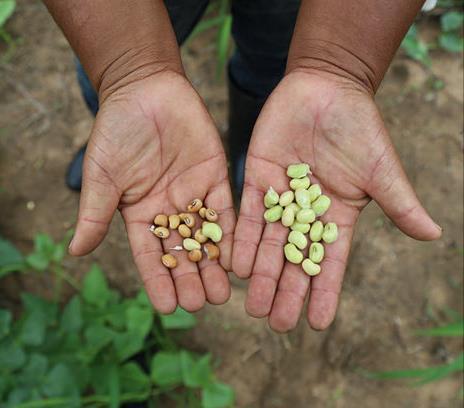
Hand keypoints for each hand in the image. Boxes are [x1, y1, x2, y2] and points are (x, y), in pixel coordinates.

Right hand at [69, 71, 234, 312]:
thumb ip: (95, 211)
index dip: (158, 281)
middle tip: (202, 303)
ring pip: (206, 239)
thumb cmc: (118, 130)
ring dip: (214, 265)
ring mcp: (194, 196)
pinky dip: (231, 234)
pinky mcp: (216, 178)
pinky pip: (225, 211)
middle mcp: (170, 212)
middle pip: (182, 253)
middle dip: (191, 279)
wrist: (146, 91)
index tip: (168, 308)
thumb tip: (76, 252)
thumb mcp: (103, 174)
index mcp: (141, 215)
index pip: (150, 256)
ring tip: (222, 293)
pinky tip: (237, 257)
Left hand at [232, 71, 440, 331]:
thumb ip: (399, 203)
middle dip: (286, 292)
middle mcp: (305, 215)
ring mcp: (280, 199)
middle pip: (295, 261)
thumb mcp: (380, 169)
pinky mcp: (257, 180)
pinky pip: (250, 215)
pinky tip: (237, 266)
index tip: (316, 324)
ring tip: (253, 306)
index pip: (330, 263)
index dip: (324, 293)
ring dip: (262, 275)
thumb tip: (433, 235)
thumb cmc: (358, 127)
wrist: (325, 89)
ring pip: (269, 244)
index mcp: (336, 217)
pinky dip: (244, 240)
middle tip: (275, 323)